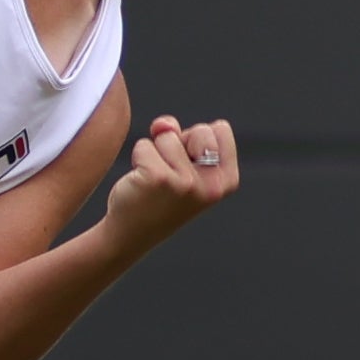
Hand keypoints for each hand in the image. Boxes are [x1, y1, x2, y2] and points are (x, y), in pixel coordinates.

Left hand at [101, 112, 241, 240]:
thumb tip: (163, 125)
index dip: (199, 141)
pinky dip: (138, 158)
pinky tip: (140, 183)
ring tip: (155, 182)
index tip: (190, 167)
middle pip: (200, 129)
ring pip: (168, 136)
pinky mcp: (159, 178)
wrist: (132, 234)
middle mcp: (212, 184)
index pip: (220, 129)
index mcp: (227, 181)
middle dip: (180, 144)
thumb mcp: (184, 164)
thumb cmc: (161, 196)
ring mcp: (187, 182)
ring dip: (155, 153)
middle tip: (172, 175)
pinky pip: (144, 145)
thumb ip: (181, 135)